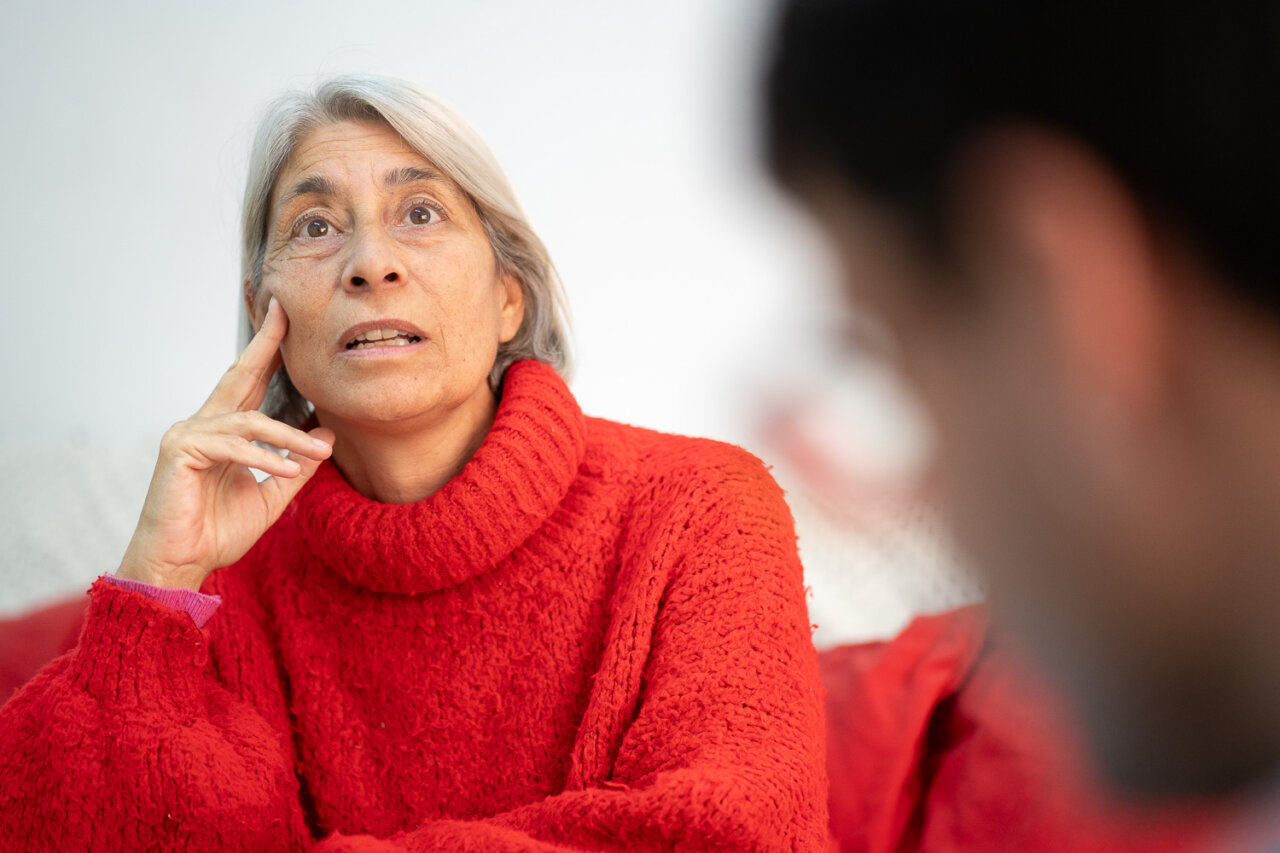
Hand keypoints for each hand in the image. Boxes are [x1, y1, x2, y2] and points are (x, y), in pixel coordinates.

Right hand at [117, 297, 333, 589]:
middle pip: (239, 376)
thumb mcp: (272, 496)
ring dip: (289, 437)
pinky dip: (265, 456)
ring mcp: (186, 434)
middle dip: (265, 344)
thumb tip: (327, 436)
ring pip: (250, 421)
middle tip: (287, 313)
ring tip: (318, 451)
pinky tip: (289, 468)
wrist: (181, 565)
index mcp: (221, 432)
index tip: (286, 319)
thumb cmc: (217, 532)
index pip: (249, 383)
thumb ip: (297, 465)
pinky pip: (233, 445)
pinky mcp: (179, 451)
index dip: (267, 350)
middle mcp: (201, 424)